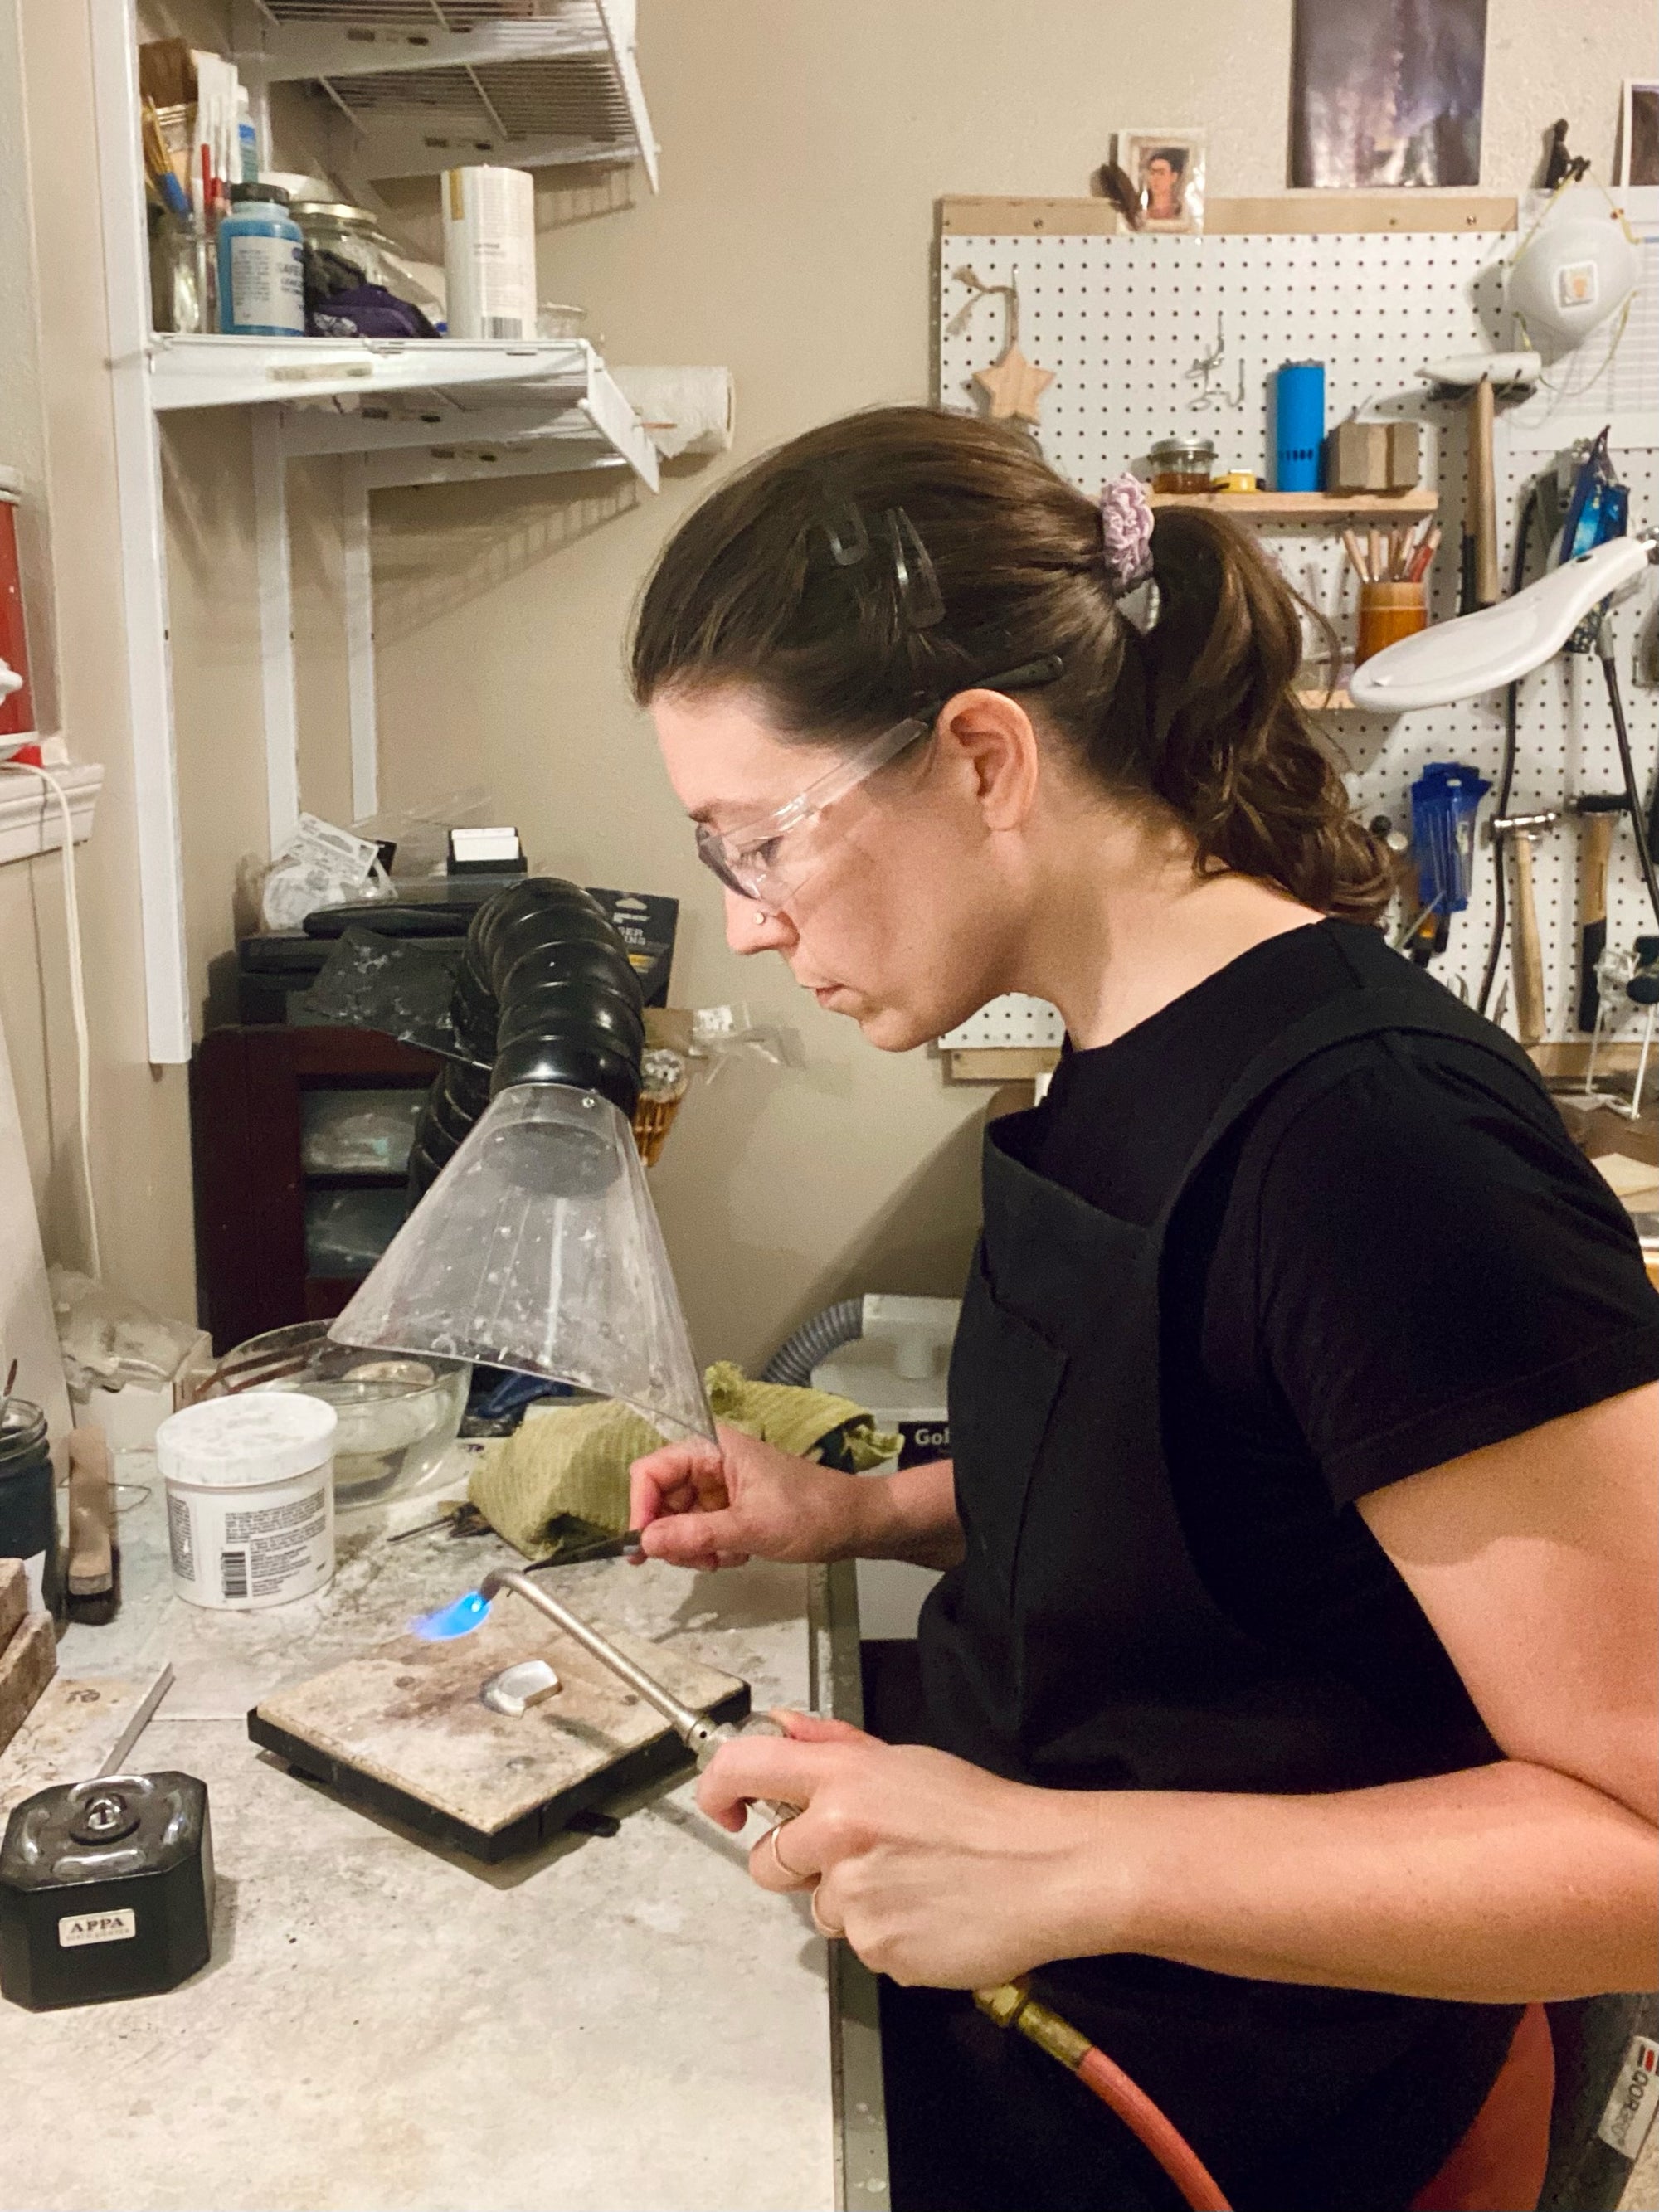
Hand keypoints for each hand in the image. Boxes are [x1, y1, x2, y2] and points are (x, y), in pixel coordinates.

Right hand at [629, 1423, 872, 1570]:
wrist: (854, 1523)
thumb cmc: (810, 1513)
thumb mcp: (750, 1527)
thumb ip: (695, 1534)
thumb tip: (645, 1541)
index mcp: (711, 1447)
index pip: (651, 1470)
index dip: (641, 1508)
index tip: (644, 1547)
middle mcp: (709, 1461)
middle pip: (660, 1499)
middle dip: (672, 1535)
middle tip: (698, 1560)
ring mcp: (718, 1485)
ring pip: (676, 1520)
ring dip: (693, 1547)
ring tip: (724, 1557)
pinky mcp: (728, 1506)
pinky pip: (698, 1530)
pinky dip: (709, 1548)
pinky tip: (735, 1555)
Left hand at [699, 1711, 1123, 1987]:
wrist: (1048, 1870)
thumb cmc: (983, 1813)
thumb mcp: (906, 1761)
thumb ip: (834, 1746)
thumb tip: (780, 1727)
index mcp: (843, 1780)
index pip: (744, 1768)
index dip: (718, 1789)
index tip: (726, 1808)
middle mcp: (837, 1836)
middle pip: (767, 1864)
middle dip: (799, 1865)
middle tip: (857, 1855)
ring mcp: (856, 1900)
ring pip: (820, 1910)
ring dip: (853, 1903)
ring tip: (912, 1883)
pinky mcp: (879, 1950)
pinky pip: (861, 1947)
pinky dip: (887, 1935)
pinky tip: (928, 1913)